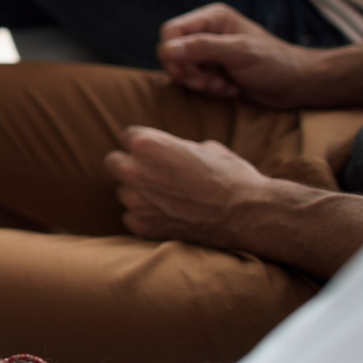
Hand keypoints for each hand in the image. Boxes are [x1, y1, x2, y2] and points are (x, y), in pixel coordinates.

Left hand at [105, 126, 273, 246]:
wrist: (249, 214)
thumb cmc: (231, 176)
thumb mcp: (205, 147)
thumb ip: (175, 147)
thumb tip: (170, 149)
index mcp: (146, 144)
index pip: (128, 136)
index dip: (145, 143)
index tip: (156, 151)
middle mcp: (134, 171)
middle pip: (114, 162)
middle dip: (130, 165)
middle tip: (153, 173)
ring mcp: (136, 201)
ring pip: (123, 192)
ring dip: (139, 193)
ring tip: (168, 197)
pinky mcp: (142, 226)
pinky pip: (132, 217)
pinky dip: (146, 217)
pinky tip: (169, 215)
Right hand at [156, 3, 318, 107]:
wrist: (297, 85)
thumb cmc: (274, 63)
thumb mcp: (239, 53)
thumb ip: (203, 48)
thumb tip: (166, 50)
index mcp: (212, 18)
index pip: (171, 31)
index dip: (173, 53)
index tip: (188, 73)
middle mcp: (206, 32)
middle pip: (172, 52)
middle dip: (188, 72)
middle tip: (210, 84)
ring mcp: (208, 52)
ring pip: (181, 69)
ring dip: (199, 83)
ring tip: (224, 87)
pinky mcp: (212, 70)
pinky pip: (192, 81)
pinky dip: (207, 90)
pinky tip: (228, 90)